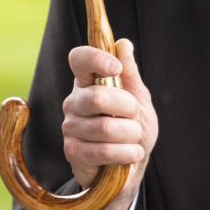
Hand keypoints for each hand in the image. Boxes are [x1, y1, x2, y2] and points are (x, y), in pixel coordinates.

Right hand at [61, 38, 157, 209]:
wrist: (130, 165)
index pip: (78, 59)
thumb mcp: (138, 98)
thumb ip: (130, 73)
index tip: (115, 68)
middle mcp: (74, 101)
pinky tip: (132, 153)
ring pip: (104, 128)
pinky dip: (125, 153)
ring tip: (135, 138)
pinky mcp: (72, 152)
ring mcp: (70, 126)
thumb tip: (123, 44)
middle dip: (127, 108)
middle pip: (96, 97)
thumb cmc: (132, 127)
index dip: (95, 59)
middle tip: (134, 115)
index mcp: (87, 82)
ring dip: (130, 134)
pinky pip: (102, 151)